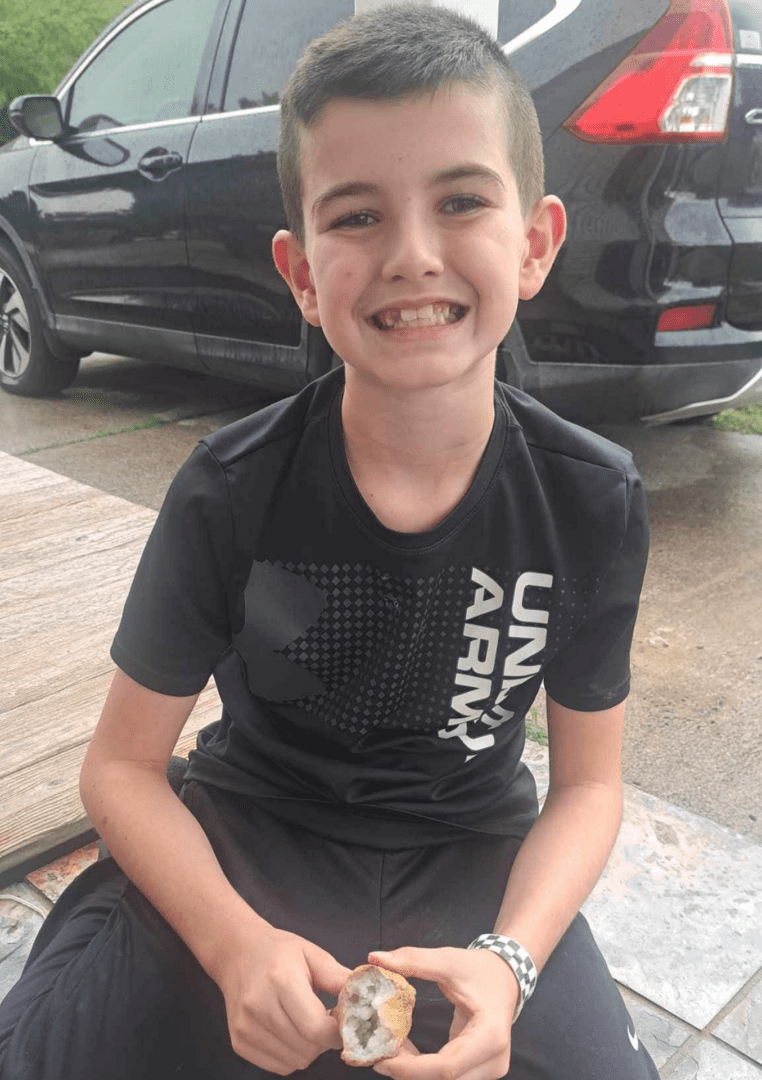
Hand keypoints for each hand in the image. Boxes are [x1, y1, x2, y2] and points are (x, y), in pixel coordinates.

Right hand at [216, 924, 351, 1073]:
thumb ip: (339, 978)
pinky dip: (293, 1054)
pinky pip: (278, 1066)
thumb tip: (367, 1000)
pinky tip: (292, 1031)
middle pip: (307, 1048)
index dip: (337, 1032)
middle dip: (325, 1040)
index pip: (316, 1028)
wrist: (237, 952)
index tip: (343, 1021)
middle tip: (326, 1019)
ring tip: (308, 1022)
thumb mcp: (313, 954)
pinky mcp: (239, 1042)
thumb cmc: (280, 951)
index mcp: (281, 980)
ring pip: (295, 1061)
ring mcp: (246, 1027)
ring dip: (310, 1049)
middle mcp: (259, 1006)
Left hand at [367, 946, 519, 1079]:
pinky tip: (406, 1052)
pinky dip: (424, 1070)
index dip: (411, 1069)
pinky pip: (449, 1077)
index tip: (382, 1060)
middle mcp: (494, 1061)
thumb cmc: (478, 968)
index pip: (447, 1067)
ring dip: (415, 1073)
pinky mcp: (481, 1071)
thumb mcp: (448, 960)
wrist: (505, 976)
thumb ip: (413, 960)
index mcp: (490, 1036)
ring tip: (391, 1050)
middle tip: (379, 1054)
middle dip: (409, 1073)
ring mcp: (490, 1070)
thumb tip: (375, 957)